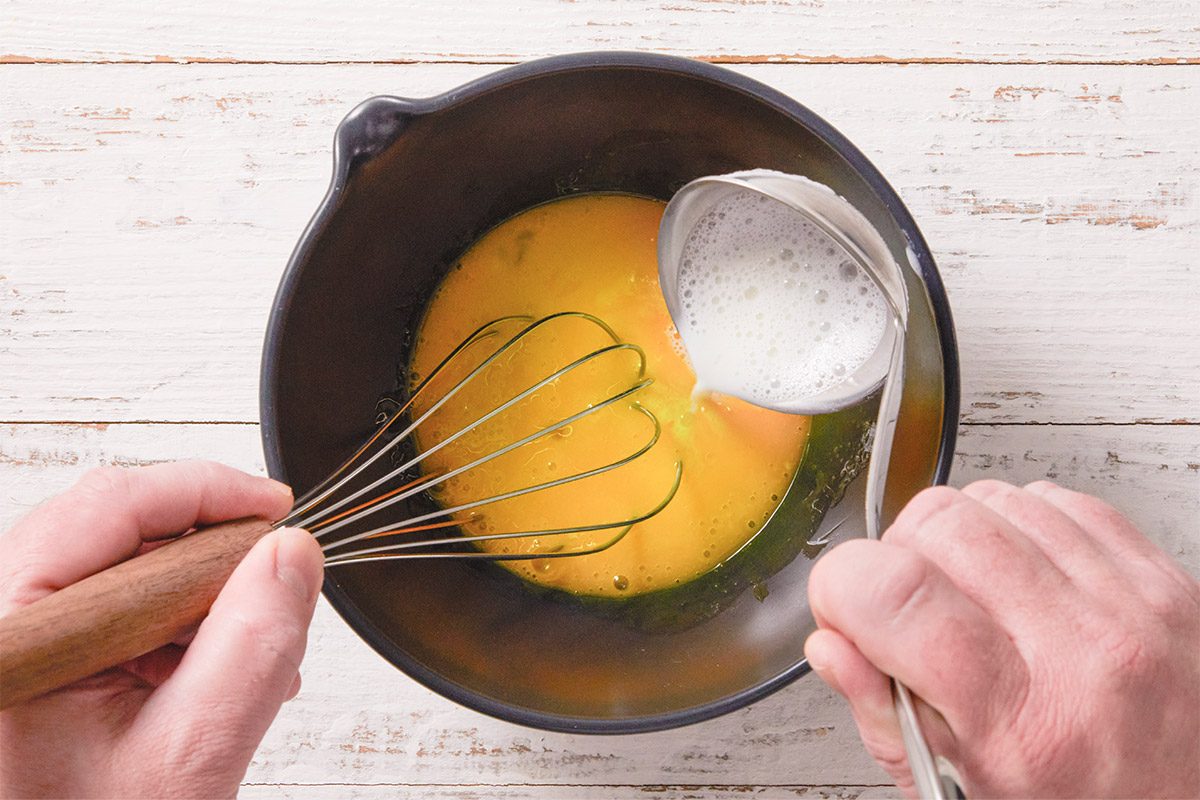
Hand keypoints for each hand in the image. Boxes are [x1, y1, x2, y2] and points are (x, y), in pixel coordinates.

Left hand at [0, 461, 323, 798]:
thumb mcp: (189, 754)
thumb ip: (250, 647)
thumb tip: (294, 554)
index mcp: (10, 634)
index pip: (112, 507)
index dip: (208, 492)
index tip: (279, 511)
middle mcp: (3, 626)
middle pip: (118, 527)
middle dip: (213, 550)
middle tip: (278, 579)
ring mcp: (23, 645)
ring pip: (124, 565)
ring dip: (202, 594)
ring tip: (253, 655)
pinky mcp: (46, 665)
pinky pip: (117, 609)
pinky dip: (180, 625)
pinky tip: (217, 670)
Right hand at [806, 480, 1199, 797]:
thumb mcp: (958, 794)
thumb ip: (884, 718)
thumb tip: (834, 646)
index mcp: (1022, 721)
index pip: (898, 595)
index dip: (841, 585)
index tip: (843, 606)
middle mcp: (1083, 649)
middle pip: (940, 524)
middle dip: (896, 555)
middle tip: (906, 607)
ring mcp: (1132, 603)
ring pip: (993, 497)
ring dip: (958, 538)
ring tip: (969, 597)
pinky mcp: (1163, 574)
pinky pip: (1058, 498)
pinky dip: (1020, 527)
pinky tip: (1020, 578)